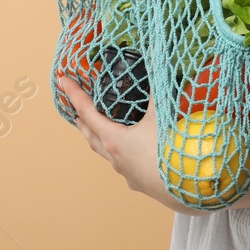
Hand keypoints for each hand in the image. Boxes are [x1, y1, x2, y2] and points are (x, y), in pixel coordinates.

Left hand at [56, 73, 209, 217]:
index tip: (62, 81)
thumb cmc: (170, 153)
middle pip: (90, 136)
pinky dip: (120, 154)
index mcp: (115, 140)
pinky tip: (131, 151)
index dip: (75, 94)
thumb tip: (156, 58)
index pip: (87, 112)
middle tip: (76, 107)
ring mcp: (126, 173)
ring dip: (98, 138)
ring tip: (99, 128)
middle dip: (82, 120)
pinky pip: (123, 166)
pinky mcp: (140, 182)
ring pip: (105, 153)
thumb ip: (158, 86)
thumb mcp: (163, 114)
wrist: (187, 191)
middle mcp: (116, 158)